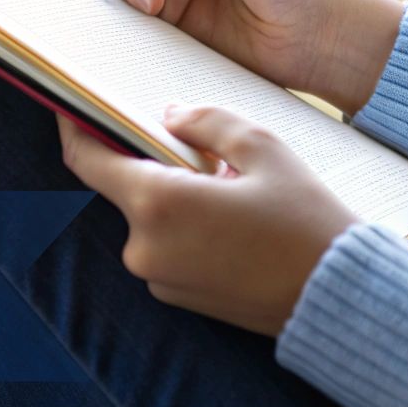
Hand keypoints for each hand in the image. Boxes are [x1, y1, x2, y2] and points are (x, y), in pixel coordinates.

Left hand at [57, 105, 357, 335]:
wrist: (337, 299)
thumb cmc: (305, 222)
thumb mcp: (263, 149)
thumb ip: (206, 121)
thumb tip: (170, 116)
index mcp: (156, 204)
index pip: (87, 159)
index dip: (74, 128)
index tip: (70, 107)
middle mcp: (144, 246)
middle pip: (128, 187)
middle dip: (157, 164)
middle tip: (206, 153)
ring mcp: (157, 276)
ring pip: (151, 217)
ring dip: (177, 198)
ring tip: (233, 192)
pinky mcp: (175, 295)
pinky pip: (166, 246)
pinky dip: (187, 227)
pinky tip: (233, 224)